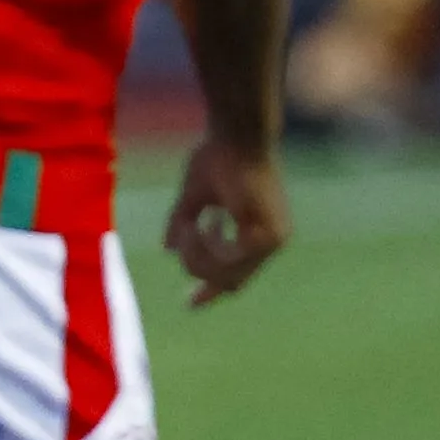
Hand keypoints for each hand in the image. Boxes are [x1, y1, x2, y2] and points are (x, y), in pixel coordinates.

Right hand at [162, 134, 288, 308]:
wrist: (239, 135)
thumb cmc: (219, 155)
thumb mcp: (195, 196)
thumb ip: (182, 222)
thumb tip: (167, 248)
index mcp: (261, 231)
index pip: (237, 275)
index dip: (210, 289)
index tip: (188, 304)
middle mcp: (272, 241)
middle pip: (228, 282)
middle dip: (196, 266)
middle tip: (180, 235)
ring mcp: (271, 241)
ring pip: (225, 275)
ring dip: (197, 255)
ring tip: (188, 224)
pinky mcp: (263, 238)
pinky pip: (226, 262)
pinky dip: (205, 247)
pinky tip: (200, 223)